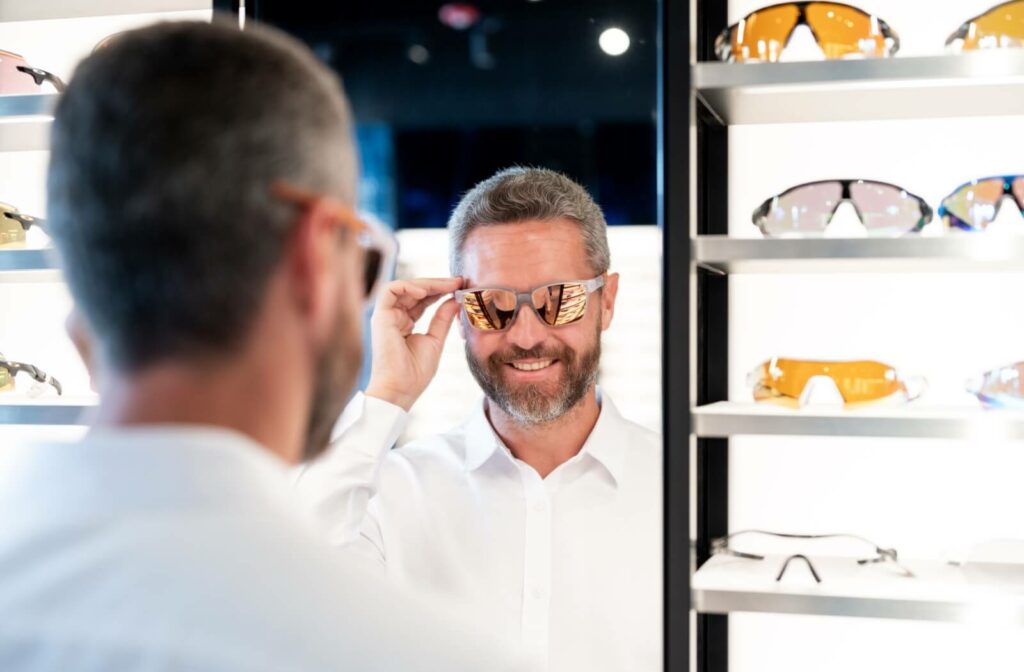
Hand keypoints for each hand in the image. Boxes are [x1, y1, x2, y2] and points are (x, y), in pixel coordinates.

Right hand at [364, 277, 462, 410]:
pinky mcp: (380, 316)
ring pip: (405, 287)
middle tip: (458, 280)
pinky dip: (408, 286)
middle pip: (415, 291)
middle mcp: (394, 317)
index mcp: (406, 324)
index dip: (440, 290)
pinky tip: (425, 290)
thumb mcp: (435, 340)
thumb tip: (455, 300)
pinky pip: (390, 290)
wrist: (401, 389)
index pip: (423, 299)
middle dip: (438, 284)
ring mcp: (386, 316)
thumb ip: (443, 319)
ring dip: (427, 283)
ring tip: (447, 285)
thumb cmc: (415, 372)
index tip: (460, 286)